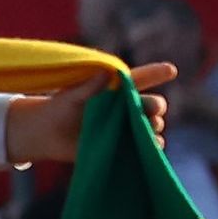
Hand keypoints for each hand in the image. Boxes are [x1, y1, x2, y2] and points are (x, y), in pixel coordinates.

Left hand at [6, 62, 174, 164]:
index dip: (156, 73)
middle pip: (153, 105)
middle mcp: (127, 107)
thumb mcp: (71, 94)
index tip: (170, 70)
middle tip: (152, 110)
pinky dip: (149, 148)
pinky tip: (151, 147)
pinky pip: (144, 148)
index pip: (141, 79)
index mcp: (117, 89)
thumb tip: (107, 74)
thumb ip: (88, 86)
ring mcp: (126, 127)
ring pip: (152, 127)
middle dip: (155, 107)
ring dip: (153, 128)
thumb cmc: (59, 107)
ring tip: (149, 129)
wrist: (47, 133)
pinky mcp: (123, 146)